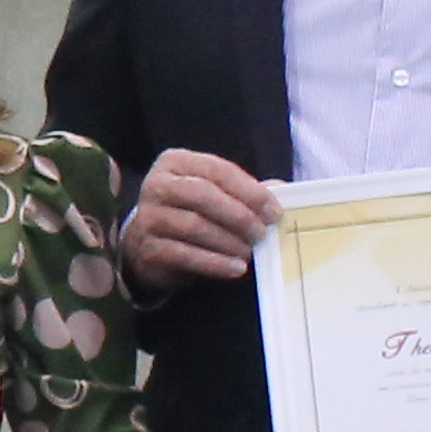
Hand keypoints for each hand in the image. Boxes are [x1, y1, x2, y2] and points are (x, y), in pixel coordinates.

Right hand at [118, 148, 280, 287]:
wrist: (147, 244)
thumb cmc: (188, 213)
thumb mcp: (212, 194)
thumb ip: (243, 190)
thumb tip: (283, 190)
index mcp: (175, 162)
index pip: (218, 170)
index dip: (249, 190)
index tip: (274, 212)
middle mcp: (157, 185)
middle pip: (203, 195)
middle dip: (239, 215)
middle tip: (262, 233)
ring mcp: (148, 217)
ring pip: (194, 226)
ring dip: (229, 241)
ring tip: (249, 252)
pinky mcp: (147, 248)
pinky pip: (186, 255)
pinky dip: (215, 264)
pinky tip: (236, 268)